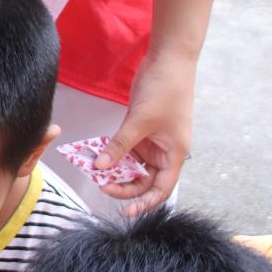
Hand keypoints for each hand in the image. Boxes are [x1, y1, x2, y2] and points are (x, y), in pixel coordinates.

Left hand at [96, 50, 196, 214]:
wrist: (169, 58)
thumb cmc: (164, 89)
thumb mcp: (140, 121)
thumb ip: (119, 146)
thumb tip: (99, 167)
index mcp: (175, 154)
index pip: (161, 189)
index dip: (145, 203)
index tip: (126, 212)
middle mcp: (166, 151)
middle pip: (145, 180)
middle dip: (125, 185)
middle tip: (102, 185)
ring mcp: (153, 140)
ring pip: (133, 165)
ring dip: (116, 168)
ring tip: (95, 171)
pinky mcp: (141, 128)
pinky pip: (126, 148)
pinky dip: (113, 152)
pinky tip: (97, 154)